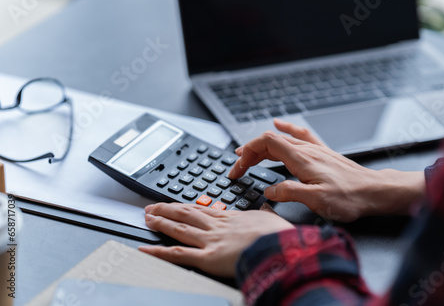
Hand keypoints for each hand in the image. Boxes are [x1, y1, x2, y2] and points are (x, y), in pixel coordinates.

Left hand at [138, 202, 293, 276]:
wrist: (279, 246)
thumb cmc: (277, 235)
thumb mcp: (271, 218)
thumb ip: (264, 214)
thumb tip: (266, 209)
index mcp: (231, 218)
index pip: (203, 209)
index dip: (187, 206)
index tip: (176, 204)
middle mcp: (217, 226)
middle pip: (187, 214)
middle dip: (168, 209)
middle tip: (152, 207)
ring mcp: (210, 240)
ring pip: (179, 228)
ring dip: (161, 222)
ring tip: (147, 218)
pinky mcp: (207, 257)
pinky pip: (178, 254)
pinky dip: (159, 251)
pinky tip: (146, 248)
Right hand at [228, 119, 425, 221]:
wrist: (374, 191)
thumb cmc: (349, 197)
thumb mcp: (316, 200)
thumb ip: (289, 192)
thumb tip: (269, 190)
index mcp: (301, 159)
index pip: (265, 143)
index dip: (246, 153)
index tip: (237, 169)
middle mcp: (307, 150)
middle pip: (269, 141)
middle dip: (249, 153)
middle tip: (238, 170)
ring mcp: (315, 150)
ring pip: (281, 140)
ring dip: (261, 146)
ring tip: (247, 154)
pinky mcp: (322, 153)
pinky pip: (299, 134)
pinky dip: (285, 129)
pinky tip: (279, 125)